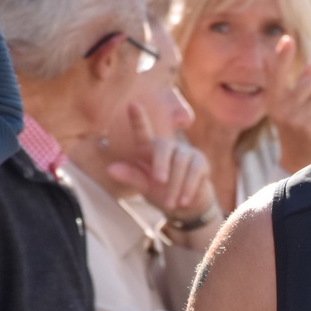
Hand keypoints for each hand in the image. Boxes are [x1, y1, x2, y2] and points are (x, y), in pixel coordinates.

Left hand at [108, 105, 219, 230]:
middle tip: (158, 182)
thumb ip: (130, 176)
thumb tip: (110, 170)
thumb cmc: (161, 192)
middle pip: (163, 146)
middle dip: (161, 164)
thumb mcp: (144, 186)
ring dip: (174, 185)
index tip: (132, 104)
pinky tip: (183, 200)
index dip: (138, 119)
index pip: (143, 133)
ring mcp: (186, 152)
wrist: (187, 206)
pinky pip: (194, 171)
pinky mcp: (200, 162)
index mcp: (149, 150)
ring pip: (180, 162)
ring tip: (169, 203)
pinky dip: (188, 187)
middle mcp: (168, 146)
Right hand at [265, 37, 310, 166]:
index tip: (287, 38)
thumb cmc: (299, 128)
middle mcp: (279, 108)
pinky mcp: (308, 127)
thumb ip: (301, 86)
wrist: (299, 161)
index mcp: (273, 100)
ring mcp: (293, 118)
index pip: (277, 74)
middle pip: (310, 84)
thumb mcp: (295, 106)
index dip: (283, 56)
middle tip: (310, 113)